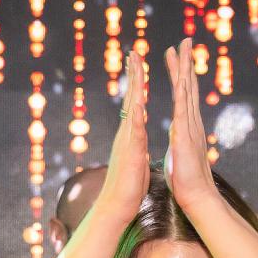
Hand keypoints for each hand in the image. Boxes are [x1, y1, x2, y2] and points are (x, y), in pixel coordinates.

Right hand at [91, 44, 150, 228]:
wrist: (117, 205)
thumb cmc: (129, 186)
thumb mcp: (136, 160)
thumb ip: (136, 147)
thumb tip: (137, 142)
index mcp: (131, 134)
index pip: (135, 103)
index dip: (137, 83)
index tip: (138, 63)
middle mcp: (127, 133)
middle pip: (131, 97)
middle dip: (134, 74)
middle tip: (135, 51)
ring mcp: (127, 140)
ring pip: (132, 107)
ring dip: (135, 86)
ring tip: (137, 67)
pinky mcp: (131, 151)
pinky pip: (135, 130)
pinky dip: (136, 115)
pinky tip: (139, 101)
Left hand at [163, 38, 220, 213]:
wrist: (197, 196)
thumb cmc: (187, 180)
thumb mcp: (180, 153)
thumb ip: (181, 141)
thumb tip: (179, 135)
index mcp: (187, 125)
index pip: (183, 94)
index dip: (179, 74)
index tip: (175, 56)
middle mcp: (191, 122)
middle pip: (188, 86)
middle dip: (185, 62)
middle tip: (184, 40)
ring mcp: (189, 127)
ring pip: (187, 92)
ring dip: (185, 69)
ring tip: (183, 49)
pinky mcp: (184, 136)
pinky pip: (183, 110)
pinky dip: (182, 93)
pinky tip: (180, 78)